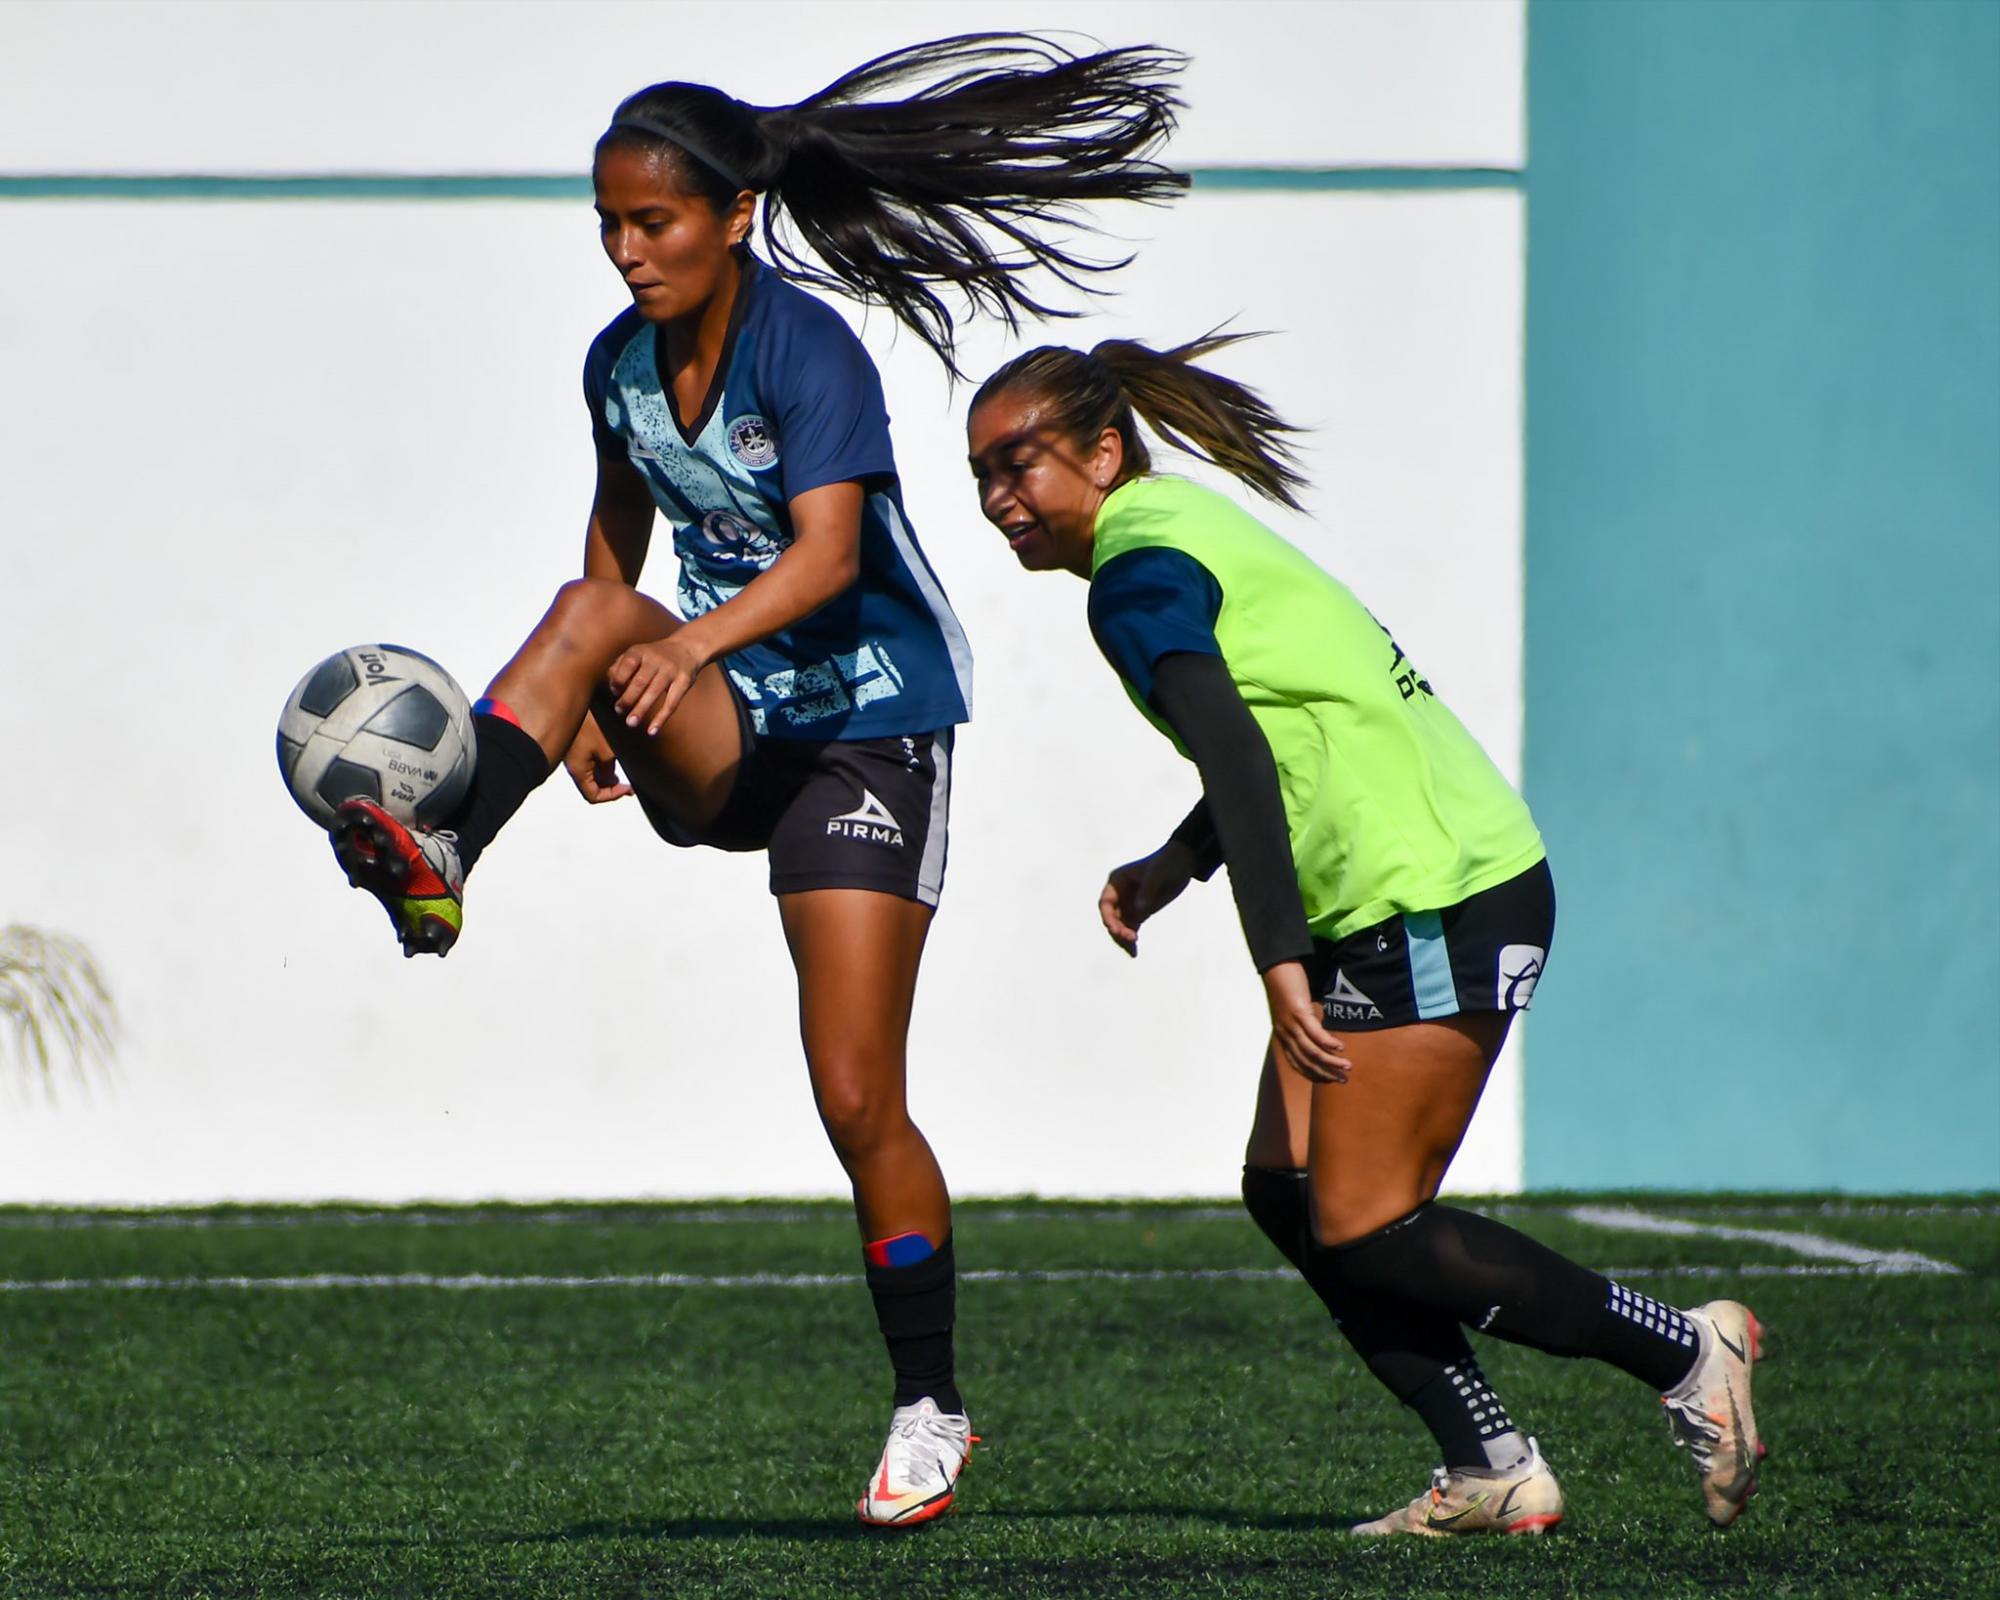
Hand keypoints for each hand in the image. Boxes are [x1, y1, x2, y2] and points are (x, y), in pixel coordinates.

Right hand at [563, 711, 631, 803]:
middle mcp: (574, 766)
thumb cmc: (590, 724)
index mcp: (578, 771)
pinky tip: (617, 755)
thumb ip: (611, 768)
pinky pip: (591, 761)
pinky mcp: (578, 746)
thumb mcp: (608, 750)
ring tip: (626, 770)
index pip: (593, 796)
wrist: (576, 700)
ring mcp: (575, 756)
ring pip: (593, 774)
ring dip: (609, 774)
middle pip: (593, 787)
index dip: (612, 796)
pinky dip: (604, 763)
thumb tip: (614, 779)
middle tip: (630, 785)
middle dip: (612, 786)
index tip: (627, 788)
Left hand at [609, 632, 708, 735]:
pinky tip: (652, 731)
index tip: (615, 692)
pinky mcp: (684, 681)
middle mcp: (656, 659)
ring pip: (654, 692)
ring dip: (641, 709)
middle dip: (627, 698)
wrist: (687, 648)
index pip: (626, 665)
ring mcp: (671, 670)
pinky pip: (672, 703)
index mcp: (641, 651)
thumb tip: (612, 688)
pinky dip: (661, 718)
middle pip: (640, 681)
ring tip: (631, 723)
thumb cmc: (654, 656)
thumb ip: (620, 667)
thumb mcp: (637, 653)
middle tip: (619, 712)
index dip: (618, 680)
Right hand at [1099, 840, 1197, 956]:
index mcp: (1117, 882)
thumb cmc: (1166, 862)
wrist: (1183, 862)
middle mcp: (1120, 895)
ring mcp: (1129, 904)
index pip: (1106, 903)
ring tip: (1132, 950)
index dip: (1108, 917)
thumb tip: (1138, 910)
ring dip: (1123, 938)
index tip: (1115, 929)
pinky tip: (1133, 951)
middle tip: (1129, 938)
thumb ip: (1147, 890)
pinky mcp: (1141, 912)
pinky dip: (1131, 939)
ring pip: (1120, 926)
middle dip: (1117, 930)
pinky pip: (1132, 928)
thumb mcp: (1156, 873)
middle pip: (1112, 917)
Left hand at [1263, 960, 1351, 1083]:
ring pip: (1311, 1051)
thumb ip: (1303, 1023)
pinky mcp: (1298, 1012)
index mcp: (1283, 1035)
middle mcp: (1285, 1033)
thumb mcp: (1293, 1010)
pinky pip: (1315, 1032)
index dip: (1313, 1074)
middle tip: (1342, 1080)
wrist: (1276, 966)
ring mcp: (1290, 1023)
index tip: (1329, 1080)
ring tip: (1346, 1067)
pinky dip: (1328, 1042)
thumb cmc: (1287, 985)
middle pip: (1306, 1061)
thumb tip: (1318, 1030)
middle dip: (1325, 1073)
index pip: (1297, 1063)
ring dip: (1330, 1062)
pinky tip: (1340, 1047)